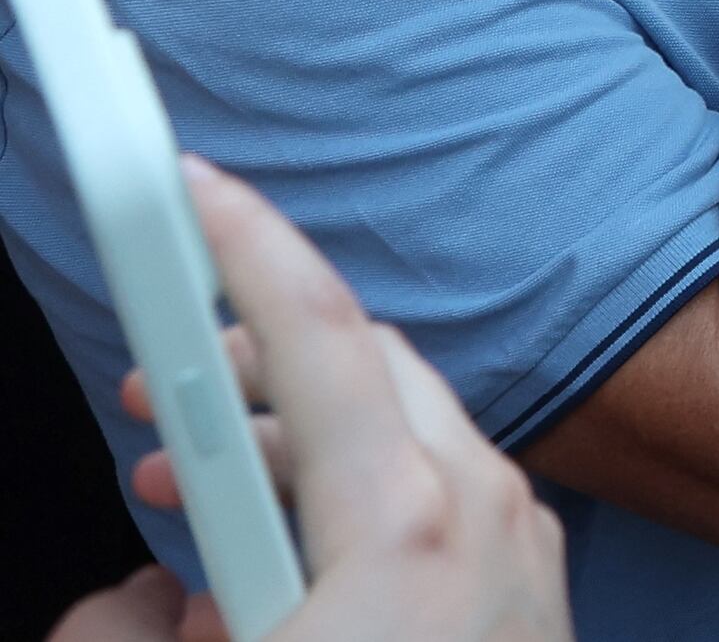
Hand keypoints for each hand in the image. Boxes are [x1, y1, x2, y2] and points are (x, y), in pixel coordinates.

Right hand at [88, 156, 572, 641]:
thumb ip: (123, 630)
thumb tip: (140, 605)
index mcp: (405, 522)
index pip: (313, 330)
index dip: (239, 241)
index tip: (186, 178)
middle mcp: (486, 514)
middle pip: (365, 369)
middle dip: (249, 358)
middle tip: (152, 389)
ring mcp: (526, 554)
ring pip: (408, 439)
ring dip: (297, 440)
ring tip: (196, 485)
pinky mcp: (538, 601)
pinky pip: (447, 505)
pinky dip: (360, 500)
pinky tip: (297, 559)